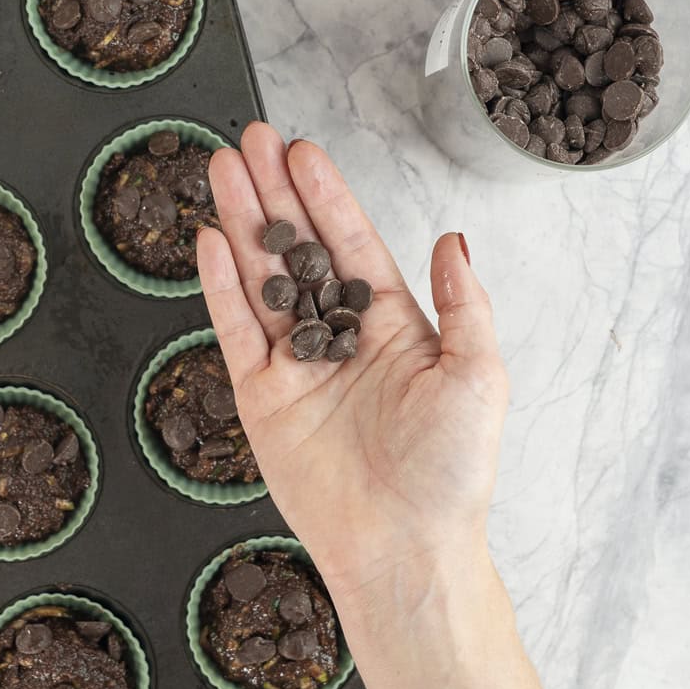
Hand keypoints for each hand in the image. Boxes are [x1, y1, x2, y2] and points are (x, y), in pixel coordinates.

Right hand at [197, 123, 508, 609]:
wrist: (404, 549)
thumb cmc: (452, 471)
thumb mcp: (479, 375)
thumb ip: (463, 302)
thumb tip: (453, 238)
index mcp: (393, 324)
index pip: (352, 242)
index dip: (326, 195)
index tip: (303, 150)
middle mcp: (339, 335)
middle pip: (297, 248)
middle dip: (273, 193)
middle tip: (249, 140)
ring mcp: (295, 364)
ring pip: (260, 278)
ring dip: (241, 223)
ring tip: (221, 169)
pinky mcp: (260, 397)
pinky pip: (235, 331)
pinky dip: (220, 286)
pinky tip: (210, 240)